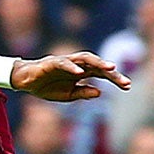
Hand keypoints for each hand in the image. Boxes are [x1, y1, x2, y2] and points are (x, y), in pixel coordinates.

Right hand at [11, 51, 130, 101]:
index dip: (115, 79)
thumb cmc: (47, 86)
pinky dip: (71, 66)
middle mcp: (76, 65)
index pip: (102, 74)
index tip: (128, 86)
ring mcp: (65, 62)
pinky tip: (80, 72)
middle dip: (112, 72)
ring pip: (84, 58)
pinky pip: (63, 62)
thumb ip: (83, 93)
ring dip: (98, 62)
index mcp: (82, 73)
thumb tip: (100, 92)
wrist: (25, 81)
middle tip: (125, 81)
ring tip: (110, 68)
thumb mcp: (67, 95)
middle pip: (97, 65)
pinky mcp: (51, 62)